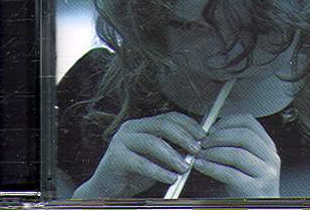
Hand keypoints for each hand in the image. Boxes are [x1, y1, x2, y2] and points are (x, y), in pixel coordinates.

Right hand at [72, 112, 204, 197]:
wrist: (107, 192)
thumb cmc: (135, 175)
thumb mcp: (157, 159)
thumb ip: (172, 150)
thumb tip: (197, 147)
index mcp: (142, 125)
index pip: (169, 117)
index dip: (188, 124)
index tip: (203, 135)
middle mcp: (131, 128)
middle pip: (162, 125)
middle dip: (183, 137)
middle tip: (197, 149)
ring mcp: (121, 140)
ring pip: (153, 142)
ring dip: (173, 155)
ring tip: (185, 167)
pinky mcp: (115, 157)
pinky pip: (141, 163)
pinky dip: (159, 171)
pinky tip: (171, 178)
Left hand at [194, 114, 280, 196]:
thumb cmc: (248, 188)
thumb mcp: (247, 163)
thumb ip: (235, 146)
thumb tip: (210, 132)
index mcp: (268, 146)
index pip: (249, 121)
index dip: (227, 121)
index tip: (212, 128)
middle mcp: (270, 157)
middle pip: (244, 135)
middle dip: (219, 136)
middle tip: (203, 142)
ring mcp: (265, 174)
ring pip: (237, 153)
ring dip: (213, 152)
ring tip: (200, 154)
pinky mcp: (255, 189)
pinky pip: (230, 173)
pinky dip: (211, 167)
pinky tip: (201, 166)